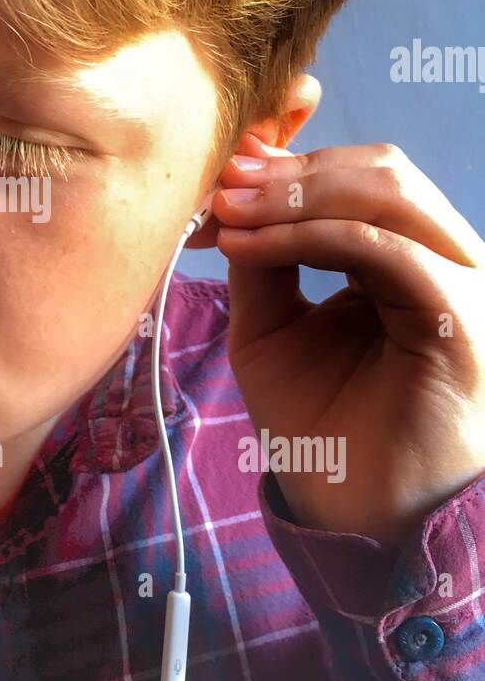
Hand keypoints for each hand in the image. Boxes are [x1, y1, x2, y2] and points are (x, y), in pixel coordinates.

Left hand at [193, 135, 484, 547]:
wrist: (352, 514)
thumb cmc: (319, 426)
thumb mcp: (272, 328)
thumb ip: (263, 260)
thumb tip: (233, 193)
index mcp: (409, 260)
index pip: (365, 180)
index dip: (291, 166)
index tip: (219, 173)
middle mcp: (445, 264)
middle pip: (381, 173)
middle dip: (292, 171)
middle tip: (223, 183)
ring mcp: (460, 288)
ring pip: (389, 197)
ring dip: (295, 194)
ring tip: (229, 208)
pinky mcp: (459, 322)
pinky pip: (387, 252)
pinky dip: (309, 236)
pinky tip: (249, 246)